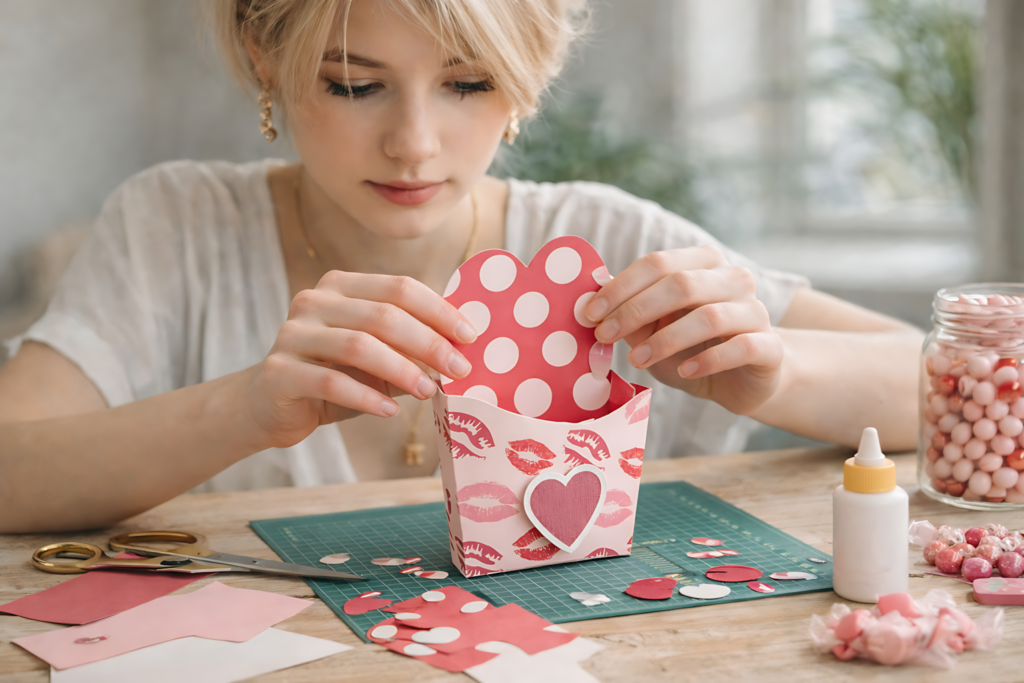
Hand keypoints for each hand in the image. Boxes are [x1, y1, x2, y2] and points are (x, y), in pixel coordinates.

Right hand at [239, 271, 477, 448]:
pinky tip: (390, 411)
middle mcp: (314, 301)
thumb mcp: (376, 361)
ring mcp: (293, 333)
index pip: (399, 288)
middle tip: (459, 369)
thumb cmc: (333, 377)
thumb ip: (410, 352)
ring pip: (358, 345)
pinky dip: (366, 396)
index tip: (471, 337)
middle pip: (383, 315)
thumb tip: (463, 356)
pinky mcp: (279, 371)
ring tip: (429, 391)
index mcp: (341, 286)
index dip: (439, 311)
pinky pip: (329, 381)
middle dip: (428, 343)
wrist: (270, 405)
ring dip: (401, 369)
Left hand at [583, 245, 782, 414]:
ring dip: (666, 339)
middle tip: (605, 335)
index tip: (590, 313)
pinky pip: (741, 347)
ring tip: (637, 360)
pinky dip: (707, 360)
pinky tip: (685, 371)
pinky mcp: (770, 347)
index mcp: (703, 263)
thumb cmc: (691, 349)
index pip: (658, 263)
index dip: (621, 287)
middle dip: (636, 310)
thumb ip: (629, 313)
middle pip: (681, 284)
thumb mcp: (652, 331)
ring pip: (710, 316)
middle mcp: (733, 279)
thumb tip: (589, 298)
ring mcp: (756, 311)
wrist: (742, 381)